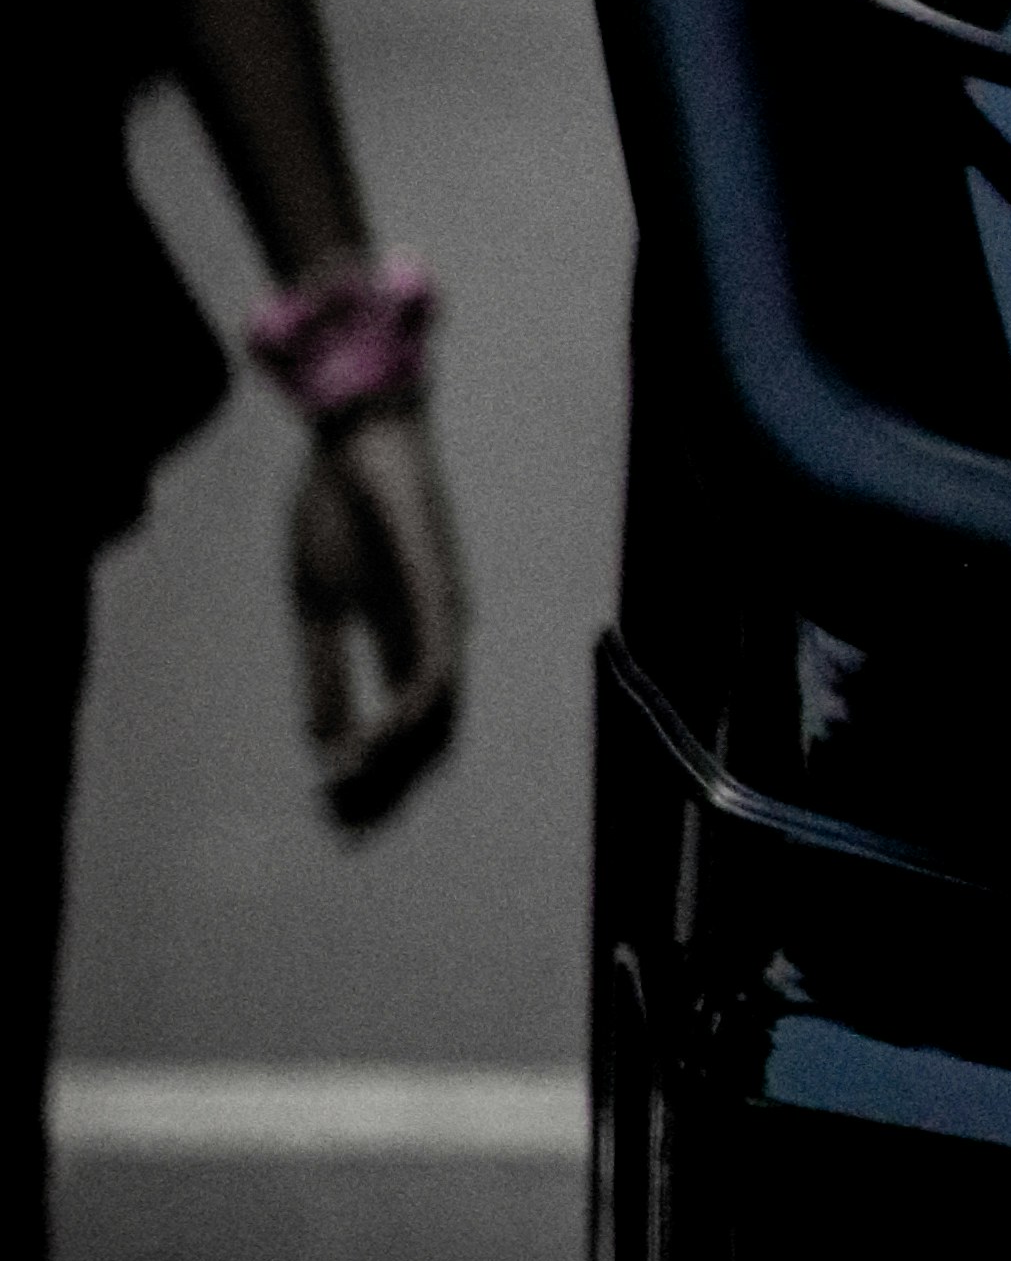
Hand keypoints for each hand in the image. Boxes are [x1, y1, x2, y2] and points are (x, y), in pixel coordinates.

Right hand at [290, 403, 466, 834]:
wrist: (351, 440)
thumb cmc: (337, 512)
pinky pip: (437, 658)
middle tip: (346, 820)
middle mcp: (437, 636)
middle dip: (391, 782)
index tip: (332, 807)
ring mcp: (444, 613)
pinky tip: (385, 729)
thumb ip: (324, 674)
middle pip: (430, 732)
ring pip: (441, 708)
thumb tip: (323, 741)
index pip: (402, 726)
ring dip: (400, 755)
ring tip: (356, 783)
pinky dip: (414, 702)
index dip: (373, 773)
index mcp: (405, 640)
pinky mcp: (439, 588)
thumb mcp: (317, 607)